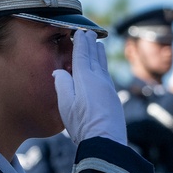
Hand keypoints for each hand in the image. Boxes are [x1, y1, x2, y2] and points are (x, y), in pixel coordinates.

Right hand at [53, 30, 125, 145]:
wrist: (105, 140)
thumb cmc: (82, 123)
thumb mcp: (65, 103)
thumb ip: (63, 84)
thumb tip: (60, 71)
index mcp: (86, 77)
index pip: (83, 54)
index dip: (81, 42)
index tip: (81, 32)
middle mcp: (100, 79)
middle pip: (95, 57)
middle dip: (91, 44)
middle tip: (90, 33)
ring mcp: (108, 88)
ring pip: (103, 65)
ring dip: (99, 54)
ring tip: (98, 45)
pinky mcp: (113, 97)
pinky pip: (107, 75)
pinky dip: (103, 66)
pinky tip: (102, 68)